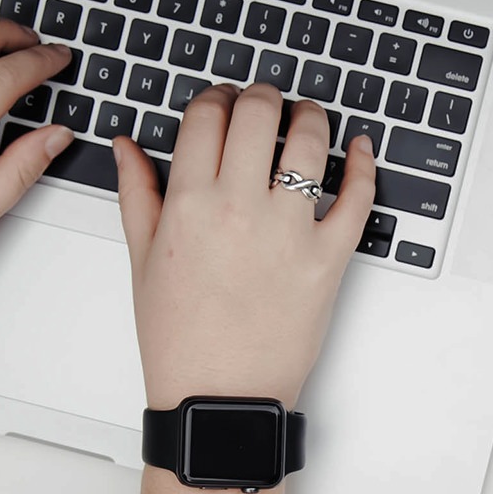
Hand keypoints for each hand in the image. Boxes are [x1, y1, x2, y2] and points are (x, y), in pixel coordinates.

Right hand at [114, 84, 375, 413]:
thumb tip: (127, 146)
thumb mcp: (142, 261)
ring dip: (311, 117)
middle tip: (266, 102)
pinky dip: (364, 165)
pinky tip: (361, 149)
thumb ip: (137, 193)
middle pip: (258, 114)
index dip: (217, 97)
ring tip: (308, 119)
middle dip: (262, 96)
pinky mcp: (329, 258)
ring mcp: (288, 232)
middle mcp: (239, 209)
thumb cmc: (180, 339)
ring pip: (310, 142)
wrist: (219, 397)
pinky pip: (357, 197)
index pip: (206, 116)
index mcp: (189, 204)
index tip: (224, 102)